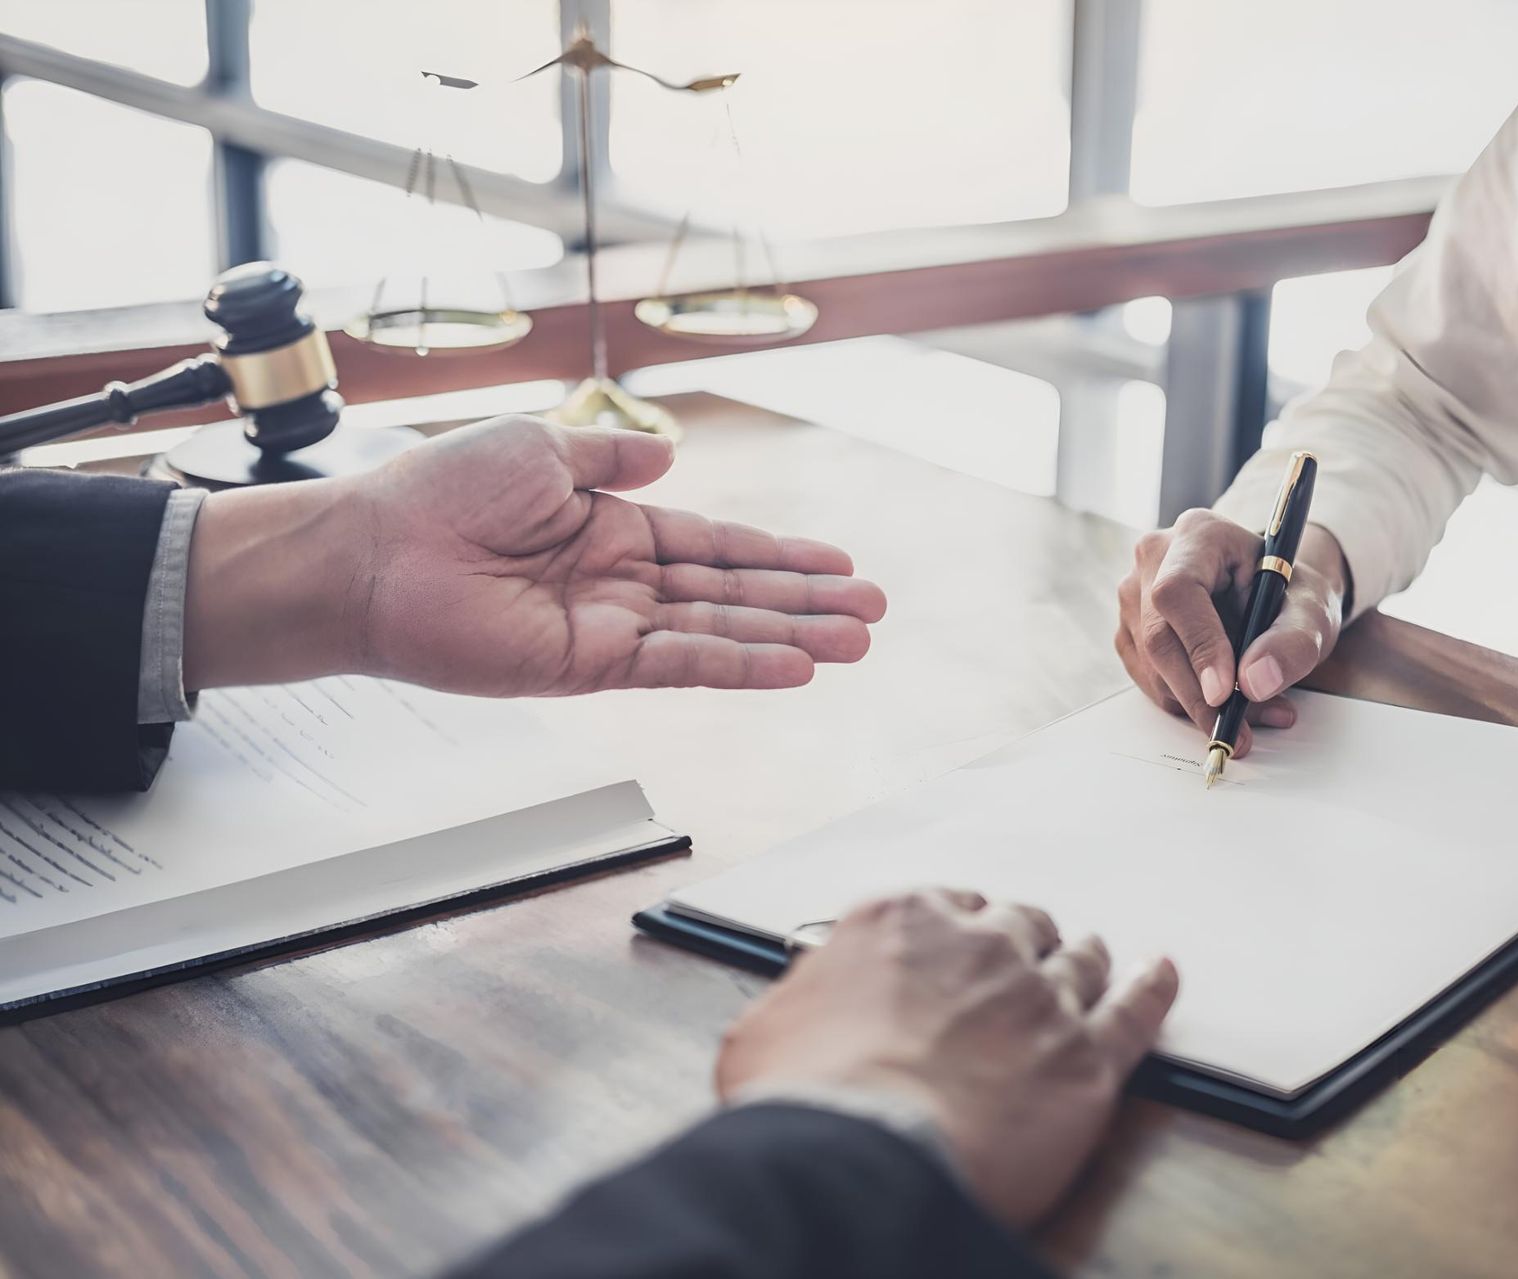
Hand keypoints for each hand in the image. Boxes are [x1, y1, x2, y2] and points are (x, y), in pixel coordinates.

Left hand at [184, 415, 886, 695]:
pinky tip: (794, 667)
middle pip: (735, 593)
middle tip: (875, 612)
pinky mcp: (590, 664)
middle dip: (807, 601)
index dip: (780, 555)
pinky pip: (680, 663)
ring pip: (722, 631)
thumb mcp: (540, 447)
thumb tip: (669, 455)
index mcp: (611, 527)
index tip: (840, 563)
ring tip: (858, 644)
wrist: (375, 550)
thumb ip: (611, 455)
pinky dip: (739, 665)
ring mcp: (610, 626)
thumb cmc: (439, 493)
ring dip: (792, 637)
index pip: (716, 545)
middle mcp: (620, 582)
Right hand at [714, 889, 1179, 1228]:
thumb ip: (803, 1003)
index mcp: (900, 923)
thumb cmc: (805, 1101)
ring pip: (1080, 962)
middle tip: (1026, 964)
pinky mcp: (1085, 1060)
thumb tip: (799, 1018)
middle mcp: (978, 947)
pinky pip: (1137, 1010)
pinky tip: (1162, 976)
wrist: (862, 1156)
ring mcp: (1038, 998)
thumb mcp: (765, 1032)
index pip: (948, 907)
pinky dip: (1154, 988)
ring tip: (1095, 962)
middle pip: (1022, 927)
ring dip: (1085, 961)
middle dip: (1026, 942)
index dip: (962, 932)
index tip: (963, 948)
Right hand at [1115, 510, 1347, 754]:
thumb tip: (1255, 683)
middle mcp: (1153, 558)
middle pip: (1159, 637)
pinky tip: (1226, 699)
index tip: (1226, 692)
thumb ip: (1293, 643)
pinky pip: (1149, 680)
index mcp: (1198, 535)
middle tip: (1239, 730)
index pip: (1178, 591)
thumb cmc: (1290, 596)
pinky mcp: (1129, 630)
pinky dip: (1187, 703)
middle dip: (1200, 694)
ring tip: (1254, 711)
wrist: (1272, 595)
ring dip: (1199, 704)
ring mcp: (1133, 595)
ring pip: (1152, 667)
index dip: (1199, 644)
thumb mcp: (1312, 611)